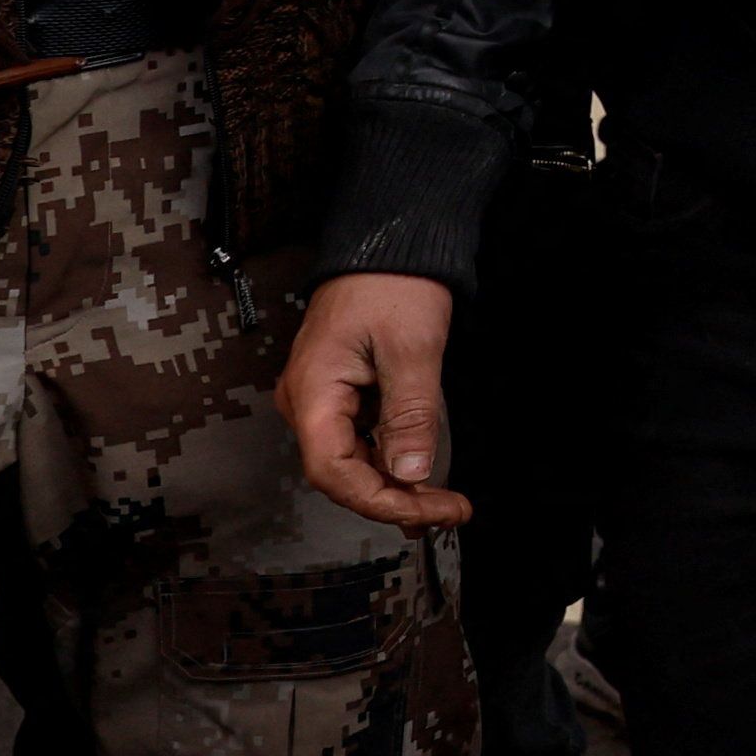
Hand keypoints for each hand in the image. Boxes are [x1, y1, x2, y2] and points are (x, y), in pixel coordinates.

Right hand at [276, 270, 475, 532]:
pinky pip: (362, 440)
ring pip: (354, 461)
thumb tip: (411, 472)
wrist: (390, 244)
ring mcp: (323, 400)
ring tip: (443, 505)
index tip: (431, 511)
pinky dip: (393, 461)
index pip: (335, 473)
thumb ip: (410, 415)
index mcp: (312, 394)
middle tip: (448, 511)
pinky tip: (423, 477)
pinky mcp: (343, 394)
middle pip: (343, 474)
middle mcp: (307, 404)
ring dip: (396, 486)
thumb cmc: (393, 284)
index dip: (383, 500)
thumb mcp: (411, 350)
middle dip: (395, 500)